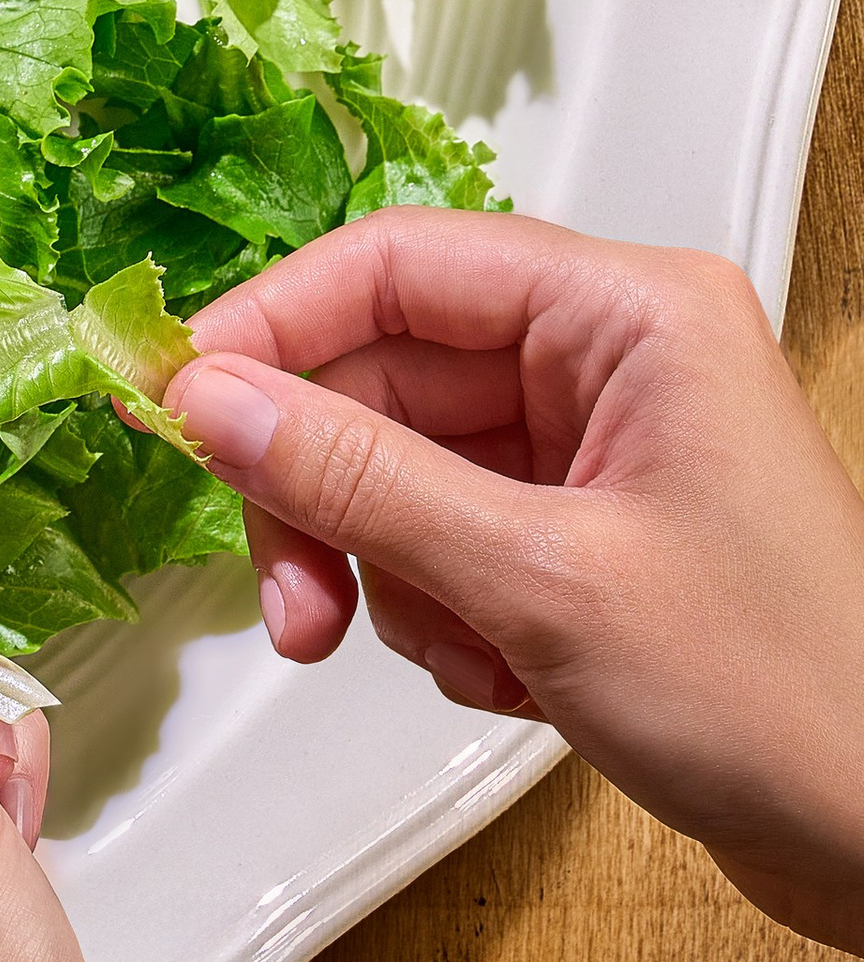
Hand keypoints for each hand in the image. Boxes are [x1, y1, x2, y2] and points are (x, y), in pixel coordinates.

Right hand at [177, 209, 863, 950]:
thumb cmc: (790, 698)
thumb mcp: (540, 581)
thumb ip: (359, 481)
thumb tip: (209, 400)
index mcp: (629, 311)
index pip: (395, 264)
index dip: (271, 326)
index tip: (172, 398)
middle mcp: (613, 357)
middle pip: (386, 374)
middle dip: (325, 490)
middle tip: (288, 597)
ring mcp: (602, 448)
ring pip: (407, 465)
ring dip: (387, 569)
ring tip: (445, 656)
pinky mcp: (592, 535)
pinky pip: (451, 535)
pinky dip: (444, 611)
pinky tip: (505, 677)